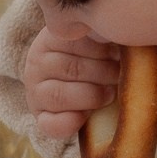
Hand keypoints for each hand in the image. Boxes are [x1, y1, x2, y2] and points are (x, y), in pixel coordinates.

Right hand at [22, 17, 122, 145]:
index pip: (74, 41)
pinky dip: (70, 123)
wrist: (89, 83)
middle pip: (71, 69)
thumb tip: (121, 34)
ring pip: (60, 95)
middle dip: (103, 73)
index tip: (120, 53)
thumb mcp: (101, 40)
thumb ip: (106, 35)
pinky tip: (87, 116)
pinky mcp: (40, 117)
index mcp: (51, 38)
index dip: (102, 49)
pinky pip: (50, 124)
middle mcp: (37, 63)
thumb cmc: (101, 55)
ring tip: (112, 93)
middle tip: (121, 75)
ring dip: (92, 96)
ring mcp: (35, 91)